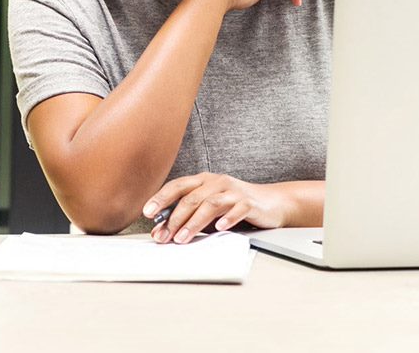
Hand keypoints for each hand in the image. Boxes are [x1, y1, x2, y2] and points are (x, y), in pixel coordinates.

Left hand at [141, 172, 289, 243]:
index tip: (147, 212)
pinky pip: (237, 209)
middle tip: (164, 237)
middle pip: (192, 198)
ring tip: (183, 238)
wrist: (271, 202)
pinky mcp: (250, 202)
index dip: (161, 197)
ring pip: (210, 204)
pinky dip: (227, 218)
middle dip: (175, 218)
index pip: (178, 186)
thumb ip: (188, 216)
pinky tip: (219, 228)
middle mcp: (217, 182)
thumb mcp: (209, 209)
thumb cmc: (235, 205)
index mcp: (204, 180)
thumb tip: (161, 231)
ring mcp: (234, 191)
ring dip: (194, 222)